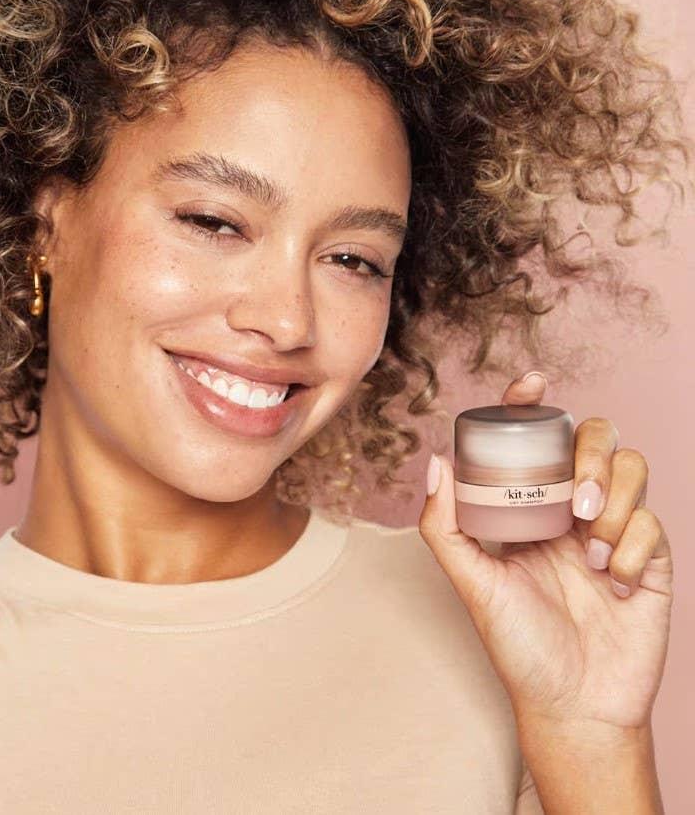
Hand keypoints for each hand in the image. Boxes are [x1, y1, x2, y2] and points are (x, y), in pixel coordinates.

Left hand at [418, 372, 673, 734]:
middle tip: (575, 501)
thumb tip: (435, 460)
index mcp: (528, 506)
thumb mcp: (471, 583)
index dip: (533, 402)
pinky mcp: (651, 558)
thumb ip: (445, 526)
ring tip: (590, 547)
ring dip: (614, 499)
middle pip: (593, 436)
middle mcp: (571, 509)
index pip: (534, 438)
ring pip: (631, 465)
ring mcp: (613, 529)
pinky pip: (654, 522)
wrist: (573, 706)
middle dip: (588, 454)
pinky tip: (610, 582)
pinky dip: (632, 545)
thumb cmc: (518, 646)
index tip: (532, 383)